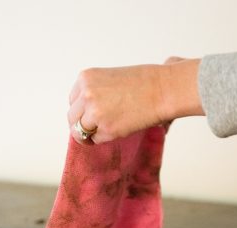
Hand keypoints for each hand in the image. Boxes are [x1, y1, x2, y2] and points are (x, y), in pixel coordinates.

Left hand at [68, 57, 202, 143]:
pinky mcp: (106, 129)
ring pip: (79, 131)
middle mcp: (86, 94)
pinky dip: (104, 139)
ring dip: (90, 134)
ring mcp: (95, 113)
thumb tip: (86, 113)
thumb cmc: (144, 82)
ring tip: (106, 130)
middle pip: (72, 117)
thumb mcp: (110, 78)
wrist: (164, 89)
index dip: (82, 109)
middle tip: (95, 128)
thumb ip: (95, 91)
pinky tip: (119, 129)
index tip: (92, 114)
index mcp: (85, 78)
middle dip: (82, 124)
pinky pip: (96, 140)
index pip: (73, 100)